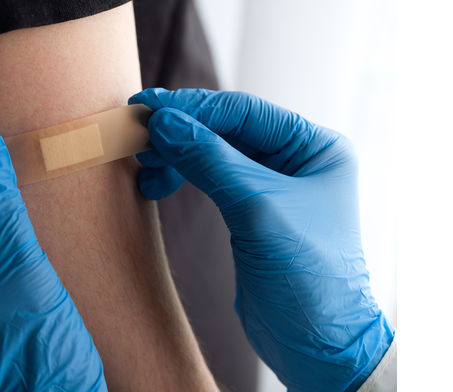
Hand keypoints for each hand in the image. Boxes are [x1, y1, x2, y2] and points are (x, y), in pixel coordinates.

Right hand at [130, 88, 393, 391]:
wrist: (316, 345)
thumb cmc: (309, 278)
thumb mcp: (258, 210)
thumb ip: (210, 161)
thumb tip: (166, 122)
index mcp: (314, 147)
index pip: (243, 112)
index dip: (192, 108)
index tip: (148, 108)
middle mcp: (296, 160)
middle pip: (225, 129)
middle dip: (180, 130)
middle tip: (136, 132)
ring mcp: (272, 185)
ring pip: (212, 153)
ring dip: (175, 154)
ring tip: (142, 163)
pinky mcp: (250, 211)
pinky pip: (209, 179)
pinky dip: (181, 176)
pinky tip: (156, 181)